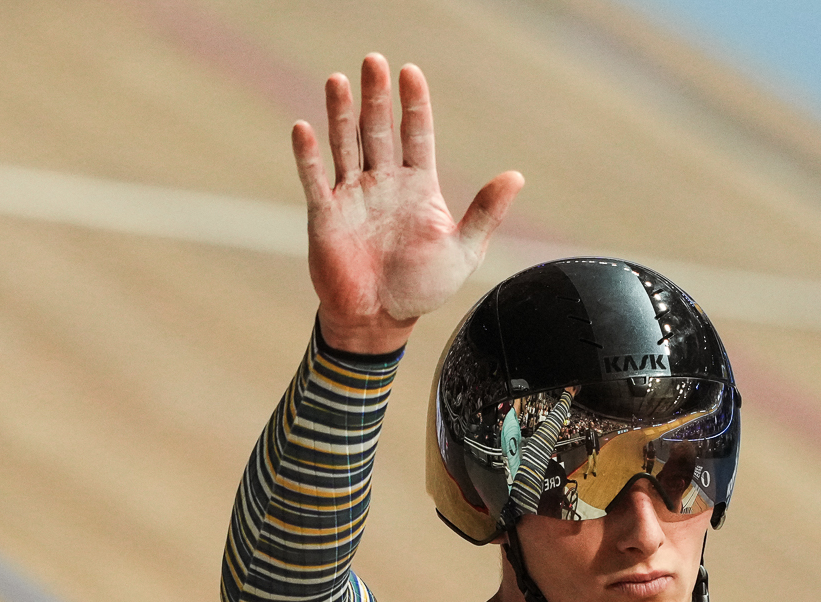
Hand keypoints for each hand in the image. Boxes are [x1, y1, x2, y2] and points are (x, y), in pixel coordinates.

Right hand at [294, 54, 522, 353]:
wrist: (380, 320)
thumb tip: (517, 176)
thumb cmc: (423, 287)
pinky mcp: (326, 214)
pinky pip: (315, 179)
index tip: (410, 72)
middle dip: (376, 96)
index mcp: (418, 186)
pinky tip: (303, 128)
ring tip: (338, 80)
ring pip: (346, 144)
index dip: (413, 104)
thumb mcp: (463, 251)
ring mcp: (353, 195)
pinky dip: (308, 155)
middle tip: (374, 61)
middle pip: (378, 129)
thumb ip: (485, 212)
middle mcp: (384, 182)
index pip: (416, 134)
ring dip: (341, 113)